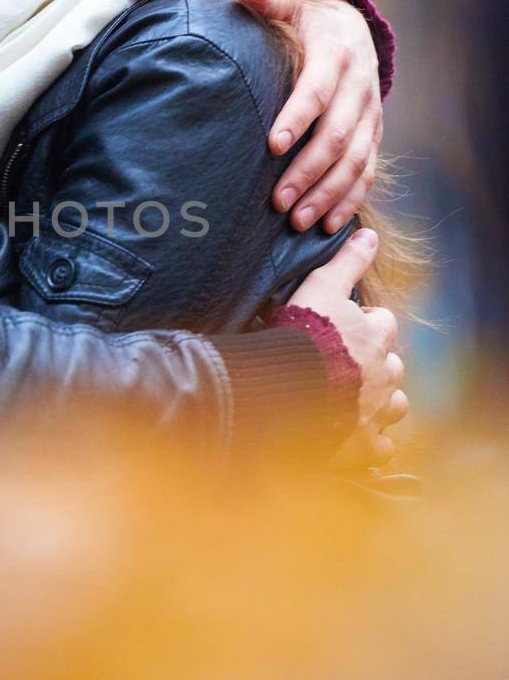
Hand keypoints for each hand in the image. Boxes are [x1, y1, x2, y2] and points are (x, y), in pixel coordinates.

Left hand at [237, 0, 382, 235]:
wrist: (358, 31)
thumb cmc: (312, 24)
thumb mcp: (297, 7)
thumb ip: (271, 3)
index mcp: (336, 55)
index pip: (317, 91)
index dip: (297, 118)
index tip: (271, 146)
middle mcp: (359, 89)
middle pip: (336, 136)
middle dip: (307, 171)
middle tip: (278, 201)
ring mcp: (370, 116)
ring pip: (355, 162)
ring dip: (327, 194)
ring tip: (298, 220)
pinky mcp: (373, 136)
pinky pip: (367, 172)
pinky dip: (350, 199)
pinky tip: (329, 224)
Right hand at [289, 227, 406, 465]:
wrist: (286, 387)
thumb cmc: (302, 334)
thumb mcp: (321, 287)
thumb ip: (347, 262)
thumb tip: (369, 232)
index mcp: (374, 337)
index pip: (383, 323)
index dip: (366, 323)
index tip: (344, 327)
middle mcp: (383, 373)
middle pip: (392, 365)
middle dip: (376, 365)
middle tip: (346, 365)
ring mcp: (376, 410)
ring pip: (395, 405)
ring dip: (382, 402)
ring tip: (356, 400)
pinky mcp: (363, 443)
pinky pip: (380, 447)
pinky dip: (372, 442)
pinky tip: (356, 437)